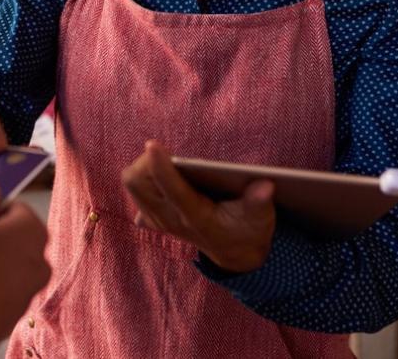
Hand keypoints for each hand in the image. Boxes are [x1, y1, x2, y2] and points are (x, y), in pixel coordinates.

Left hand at [122, 140, 275, 273]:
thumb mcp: (260, 219)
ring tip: (167, 161)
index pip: (172, 191)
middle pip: (137, 183)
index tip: (154, 144)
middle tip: (168, 154)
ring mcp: (158, 220)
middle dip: (147, 162)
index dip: (161, 167)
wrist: (235, 253)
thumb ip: (259, 202)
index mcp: (196, 218)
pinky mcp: (153, 217)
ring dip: (144, 167)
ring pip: (133, 184)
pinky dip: (145, 178)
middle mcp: (170, 220)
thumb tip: (265, 185)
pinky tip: (164, 176)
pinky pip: (136, 191)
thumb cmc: (248, 230)